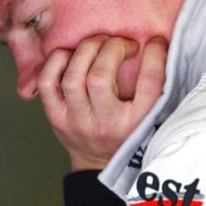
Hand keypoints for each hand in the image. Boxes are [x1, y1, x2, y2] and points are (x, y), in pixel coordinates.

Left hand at [38, 35, 167, 171]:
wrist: (99, 164)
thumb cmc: (128, 131)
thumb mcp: (151, 114)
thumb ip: (155, 84)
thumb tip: (157, 43)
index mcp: (137, 123)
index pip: (149, 84)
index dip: (155, 55)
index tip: (156, 42)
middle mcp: (106, 123)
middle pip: (101, 76)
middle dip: (112, 47)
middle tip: (121, 43)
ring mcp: (77, 121)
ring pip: (73, 77)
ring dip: (86, 50)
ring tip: (97, 44)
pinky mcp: (56, 117)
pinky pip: (48, 83)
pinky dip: (57, 61)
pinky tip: (71, 55)